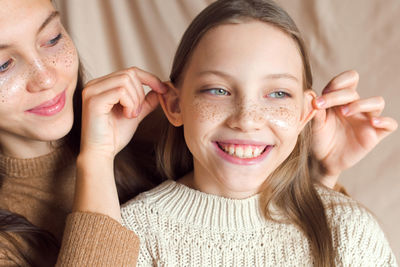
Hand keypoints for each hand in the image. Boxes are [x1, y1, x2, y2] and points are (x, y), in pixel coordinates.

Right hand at [74, 67, 165, 220]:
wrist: (101, 153)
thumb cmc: (114, 136)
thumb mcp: (135, 113)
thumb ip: (146, 101)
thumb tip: (162, 88)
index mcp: (102, 85)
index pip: (129, 71)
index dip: (149, 78)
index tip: (162, 89)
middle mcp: (94, 85)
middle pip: (129, 73)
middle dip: (140, 93)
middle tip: (137, 112)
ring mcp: (91, 91)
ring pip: (126, 80)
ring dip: (135, 100)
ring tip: (131, 115)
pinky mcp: (93, 100)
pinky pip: (120, 91)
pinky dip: (130, 104)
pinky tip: (127, 116)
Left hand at [311, 70, 397, 187]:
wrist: (322, 160)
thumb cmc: (319, 138)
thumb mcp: (314, 123)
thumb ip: (313, 110)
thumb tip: (309, 94)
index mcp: (341, 99)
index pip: (349, 80)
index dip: (337, 83)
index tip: (320, 98)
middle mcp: (355, 106)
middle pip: (354, 92)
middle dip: (337, 96)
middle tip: (321, 105)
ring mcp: (366, 120)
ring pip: (377, 102)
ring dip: (361, 104)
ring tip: (345, 112)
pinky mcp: (374, 135)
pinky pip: (390, 124)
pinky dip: (384, 121)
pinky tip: (372, 122)